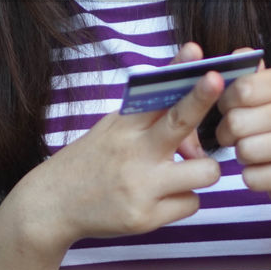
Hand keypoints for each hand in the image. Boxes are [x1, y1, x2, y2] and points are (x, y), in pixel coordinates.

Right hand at [11, 44, 223, 252]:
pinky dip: (182, 199)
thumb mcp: (112, 129)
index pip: (157, 93)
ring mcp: (141, 187)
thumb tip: (197, 131)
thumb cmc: (91, 161)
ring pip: (205, 172)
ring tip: (180, 172)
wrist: (53, 204)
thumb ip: (151, 123)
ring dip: (202, 170)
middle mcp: (133, 153)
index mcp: (124, 126)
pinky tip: (160, 197)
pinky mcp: (146, 218)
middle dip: (201, 99)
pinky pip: (192, 203)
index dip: (177, 71)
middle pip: (179, 123)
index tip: (195, 51)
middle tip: (217, 79)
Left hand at [215, 50, 270, 227]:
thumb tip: (237, 54)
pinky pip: (254, 178)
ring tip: (254, 152)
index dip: (224, 101)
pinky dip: (252, 177)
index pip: (243, 87)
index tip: (228, 108)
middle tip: (235, 136)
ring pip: (245, 150)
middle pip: (238, 121)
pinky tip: (266, 171)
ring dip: (241, 155)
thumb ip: (249, 75)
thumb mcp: (268, 97)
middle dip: (227, 132)